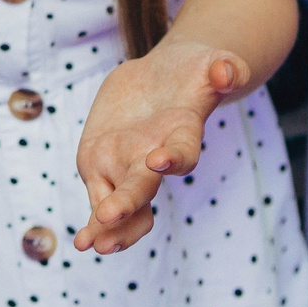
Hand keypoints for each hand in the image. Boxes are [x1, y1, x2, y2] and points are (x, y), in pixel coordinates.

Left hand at [74, 38, 252, 254]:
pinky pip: (99, 198)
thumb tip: (225, 71)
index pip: (182, 151)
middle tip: (111, 214)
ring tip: (93, 245)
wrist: (162, 79)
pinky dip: (94, 223)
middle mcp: (156, 158)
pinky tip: (82, 244)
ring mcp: (128, 165)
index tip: (159, 160)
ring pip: (122, 204)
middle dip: (129, 200)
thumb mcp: (214, 61)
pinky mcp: (102, 163)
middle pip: (143, 185)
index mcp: (183, 134)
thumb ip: (225, 68)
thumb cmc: (194, 72)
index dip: (174, 157)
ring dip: (110, 226)